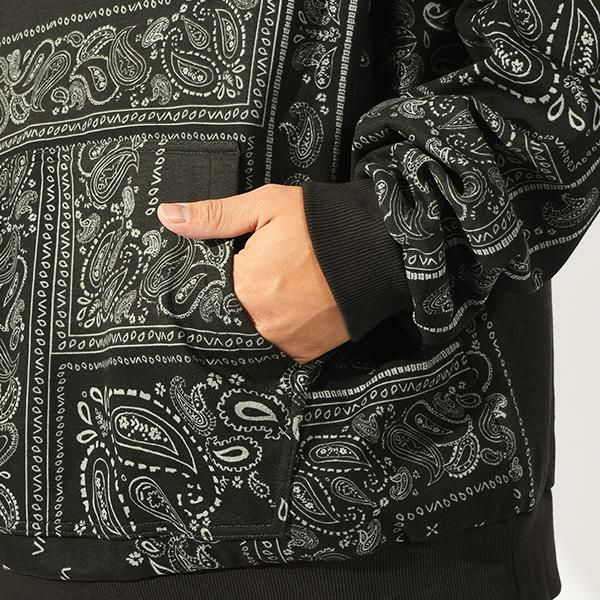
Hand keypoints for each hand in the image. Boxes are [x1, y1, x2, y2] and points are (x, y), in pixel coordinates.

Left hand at [156, 183, 350, 364]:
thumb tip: (167, 216)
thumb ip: (213, 216)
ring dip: (256, 317)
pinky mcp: (305, 353)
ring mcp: (284, 340)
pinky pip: (277, 348)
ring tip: (278, 293)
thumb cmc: (319, 224)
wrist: (376, 247)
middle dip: (236, 299)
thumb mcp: (264, 206)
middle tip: (263, 279)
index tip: (237, 266)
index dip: (220, 277)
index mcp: (244, 283)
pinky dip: (278, 332)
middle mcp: (260, 319)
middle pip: (230, 314)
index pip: (210, 289)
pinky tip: (290, 311)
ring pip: (252, 333)